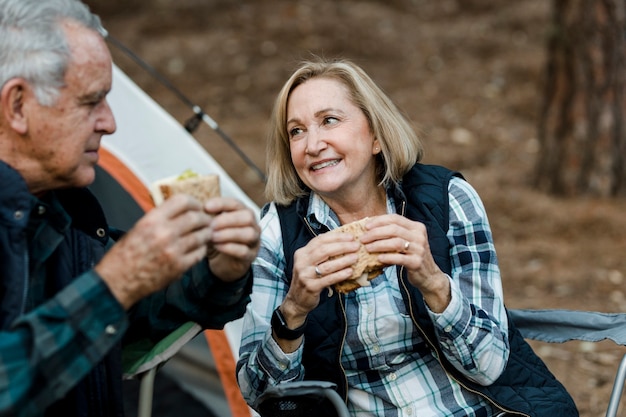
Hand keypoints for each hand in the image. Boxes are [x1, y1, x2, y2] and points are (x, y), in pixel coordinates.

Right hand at [96, 194, 212, 308]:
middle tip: (205, 221)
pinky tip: (198, 248)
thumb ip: (161, 218)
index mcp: (153, 220)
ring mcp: (173, 251)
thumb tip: (182, 210)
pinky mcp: (179, 267)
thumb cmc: (127, 254)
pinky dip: (202, 249)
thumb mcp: (140, 227)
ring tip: (204, 234)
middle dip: (204, 218)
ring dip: (206, 233)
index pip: (182, 201)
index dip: (194, 202)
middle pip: (196, 218)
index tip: (197, 207)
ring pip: (202, 235)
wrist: (118, 280)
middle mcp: (164, 233)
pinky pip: (200, 253)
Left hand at [202, 197, 259, 281]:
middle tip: (211, 225)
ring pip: (248, 234)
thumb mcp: (212, 226)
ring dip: (228, 234)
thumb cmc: (218, 239)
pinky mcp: (251, 256)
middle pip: (247, 217)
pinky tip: (217, 246)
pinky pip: (244, 251)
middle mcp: (252, 225)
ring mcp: (254, 241)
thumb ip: (208, 217)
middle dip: (227, 220)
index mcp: (242, 213)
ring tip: (213, 237)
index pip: (236, 203)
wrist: (223, 262)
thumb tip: (197, 210)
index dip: (221, 204)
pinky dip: (229, 248)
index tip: (206, 207)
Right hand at [281, 231, 359, 324]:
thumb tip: (341, 241)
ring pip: (327, 265)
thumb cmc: (308, 278)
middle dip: (342, 247)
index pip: (319, 240)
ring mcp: (305, 275)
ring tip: (355, 258)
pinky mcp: (311, 287)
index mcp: (302, 253)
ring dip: (343, 261)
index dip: (336, 237)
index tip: (350, 237)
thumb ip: (321, 253)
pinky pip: (328, 279)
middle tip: (356, 246)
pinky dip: (340, 275)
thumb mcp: (309, 263)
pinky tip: (350, 272)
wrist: (297, 299)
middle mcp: (302, 262)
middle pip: (323, 250)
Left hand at [359, 214, 450, 311]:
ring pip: (396, 243)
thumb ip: (394, 233)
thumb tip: (370, 226)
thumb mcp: (407, 241)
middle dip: (375, 233)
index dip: (379, 221)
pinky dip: (387, 257)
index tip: (366, 226)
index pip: (395, 218)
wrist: (429, 275)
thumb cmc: (412, 256)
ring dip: (378, 245)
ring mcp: (419, 249)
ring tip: (367, 248)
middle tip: (363, 238)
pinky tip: (378, 258)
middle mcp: (419, 236)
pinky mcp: (417, 262)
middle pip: (394, 229)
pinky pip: (399, 258)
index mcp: (417, 227)